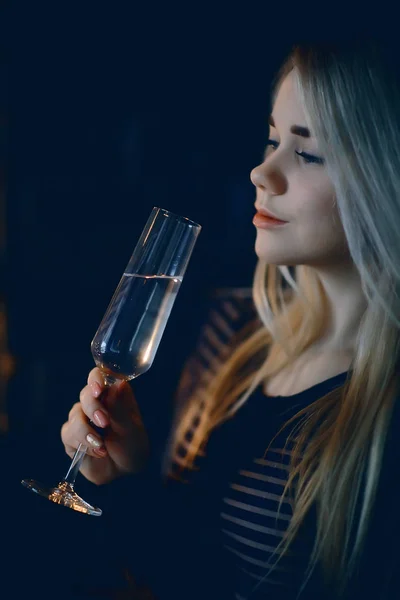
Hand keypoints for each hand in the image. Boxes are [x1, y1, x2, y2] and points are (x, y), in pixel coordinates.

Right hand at [61, 367, 149, 484]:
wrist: (124, 472)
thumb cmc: (132, 445)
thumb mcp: (132, 429)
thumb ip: (121, 408)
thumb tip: (118, 384)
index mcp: (112, 394)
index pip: (99, 376)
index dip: (96, 379)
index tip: (99, 389)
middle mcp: (95, 403)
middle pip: (85, 394)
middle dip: (93, 407)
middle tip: (104, 422)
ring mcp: (81, 419)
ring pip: (75, 414)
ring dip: (87, 430)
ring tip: (102, 445)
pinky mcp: (71, 436)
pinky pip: (68, 433)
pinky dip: (83, 443)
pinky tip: (97, 451)